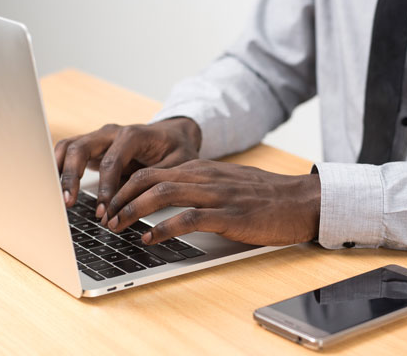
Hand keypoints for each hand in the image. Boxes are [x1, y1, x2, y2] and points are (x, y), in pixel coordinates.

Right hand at [54, 118, 200, 216]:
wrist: (173, 134)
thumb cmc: (177, 149)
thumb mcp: (178, 164)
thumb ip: (158, 180)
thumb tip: (140, 203)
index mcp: (133, 134)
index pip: (111, 161)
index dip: (105, 188)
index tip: (103, 211)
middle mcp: (111, 133)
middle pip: (81, 148)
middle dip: (72, 176)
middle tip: (68, 203)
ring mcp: (98, 138)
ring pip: (68, 147)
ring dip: (59, 171)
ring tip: (56, 198)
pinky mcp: (91, 147)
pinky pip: (68, 153)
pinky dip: (58, 168)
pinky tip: (53, 188)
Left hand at [101, 159, 320, 245]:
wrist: (302, 200)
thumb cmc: (266, 196)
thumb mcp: (228, 182)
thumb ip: (201, 185)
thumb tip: (171, 196)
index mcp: (203, 169)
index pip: (152, 171)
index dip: (124, 186)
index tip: (109, 204)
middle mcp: (205, 177)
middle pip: (149, 178)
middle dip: (120, 197)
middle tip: (104, 217)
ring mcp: (217, 195)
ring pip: (163, 193)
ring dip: (133, 210)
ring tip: (117, 226)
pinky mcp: (229, 216)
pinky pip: (188, 218)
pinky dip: (163, 228)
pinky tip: (149, 238)